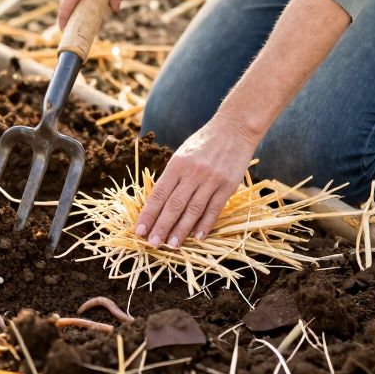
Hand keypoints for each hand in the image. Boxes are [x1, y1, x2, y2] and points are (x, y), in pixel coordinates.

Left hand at [135, 118, 258, 247]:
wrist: (234, 128)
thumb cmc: (204, 143)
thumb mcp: (183, 154)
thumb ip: (173, 176)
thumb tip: (159, 203)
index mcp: (177, 164)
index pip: (159, 193)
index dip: (148, 213)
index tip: (139, 230)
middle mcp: (192, 173)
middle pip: (174, 205)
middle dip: (161, 226)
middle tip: (152, 243)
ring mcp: (211, 180)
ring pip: (193, 210)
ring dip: (181, 230)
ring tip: (172, 245)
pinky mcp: (228, 185)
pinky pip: (214, 209)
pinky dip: (205, 224)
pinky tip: (197, 237)